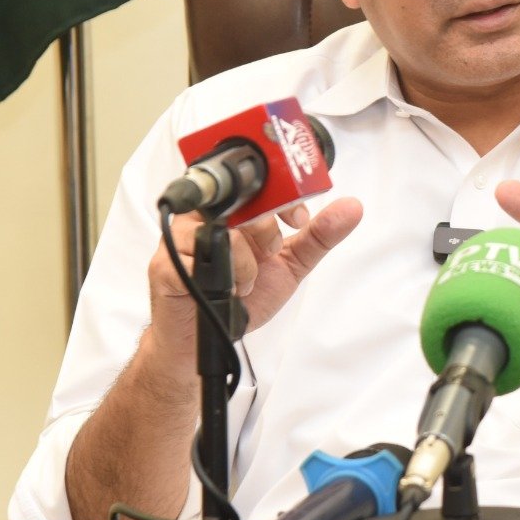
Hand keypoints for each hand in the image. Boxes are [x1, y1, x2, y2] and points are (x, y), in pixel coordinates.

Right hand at [147, 198, 363, 356]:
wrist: (208, 339)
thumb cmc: (241, 298)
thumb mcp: (290, 264)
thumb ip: (318, 236)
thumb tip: (352, 208)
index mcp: (233, 211)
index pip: (254, 180)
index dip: (281, 193)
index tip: (298, 218)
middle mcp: (204, 217)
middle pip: (238, 199)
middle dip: (265, 228)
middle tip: (271, 252)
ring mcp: (181, 237)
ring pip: (223, 230)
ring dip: (247, 262)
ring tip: (246, 284)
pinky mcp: (166, 262)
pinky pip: (201, 257)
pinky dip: (228, 277)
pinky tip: (229, 292)